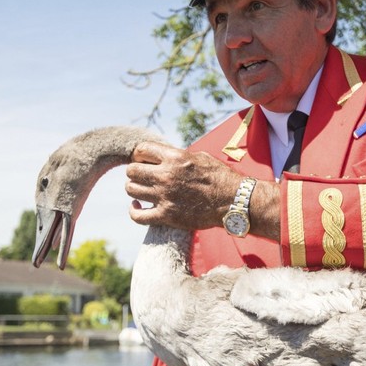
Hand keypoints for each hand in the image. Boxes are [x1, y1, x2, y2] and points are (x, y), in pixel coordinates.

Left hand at [125, 141, 245, 230]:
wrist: (234, 202)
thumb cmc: (220, 178)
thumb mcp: (200, 157)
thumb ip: (178, 155)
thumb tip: (165, 154)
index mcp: (174, 157)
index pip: (141, 150)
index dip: (139, 155)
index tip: (142, 161)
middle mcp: (166, 175)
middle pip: (131, 171)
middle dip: (134, 172)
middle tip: (142, 177)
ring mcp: (164, 196)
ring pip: (131, 190)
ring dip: (134, 190)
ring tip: (141, 191)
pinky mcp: (166, 216)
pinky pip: (137, 216)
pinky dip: (134, 211)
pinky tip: (137, 207)